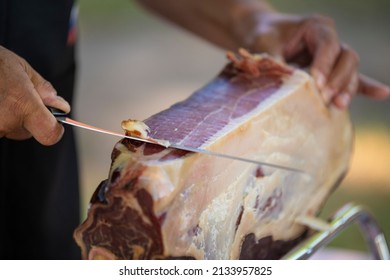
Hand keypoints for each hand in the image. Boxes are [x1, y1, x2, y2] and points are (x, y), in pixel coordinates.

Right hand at [0, 46, 69, 144]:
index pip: (50, 134)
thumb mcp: (20, 68)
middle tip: (12, 96)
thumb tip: (61, 106)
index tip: (54, 123)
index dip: (54, 130)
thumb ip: (42, 89)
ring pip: (7, 130)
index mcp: (22, 105)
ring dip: (6, 117)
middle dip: (25, 118)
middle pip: (25, 132)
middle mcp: (5, 121)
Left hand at [233, 11, 389, 108]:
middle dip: (338, 79)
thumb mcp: (265, 46)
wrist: (263, 35)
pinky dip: (365, 87)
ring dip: (347, 88)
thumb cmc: (264, 37)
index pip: (328, 45)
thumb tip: (282, 87)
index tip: (316, 82)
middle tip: (325, 97)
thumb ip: (276, 63)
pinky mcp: (331, 71)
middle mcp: (329, 40)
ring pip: (350, 70)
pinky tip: (382, 94)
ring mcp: (333, 56)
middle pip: (346, 57)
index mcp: (316, 27)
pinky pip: (351, 78)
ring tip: (339, 105)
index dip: (324, 64)